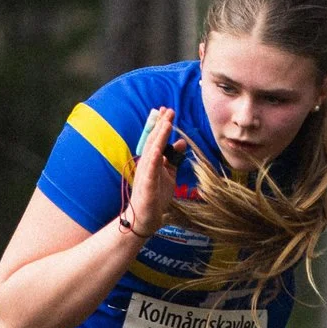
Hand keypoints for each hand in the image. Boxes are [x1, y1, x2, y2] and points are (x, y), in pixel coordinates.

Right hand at [121, 106, 183, 239]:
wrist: (146, 217)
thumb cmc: (156, 195)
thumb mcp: (169, 173)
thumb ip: (173, 158)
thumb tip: (181, 142)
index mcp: (152, 160)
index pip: (157, 139)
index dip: (162, 125)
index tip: (168, 111)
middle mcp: (147, 163)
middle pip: (154, 140)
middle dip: (161, 124)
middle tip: (168, 110)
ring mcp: (145, 173)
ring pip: (152, 151)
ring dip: (159, 136)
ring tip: (166, 123)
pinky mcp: (146, 185)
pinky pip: (150, 171)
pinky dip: (154, 159)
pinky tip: (158, 149)